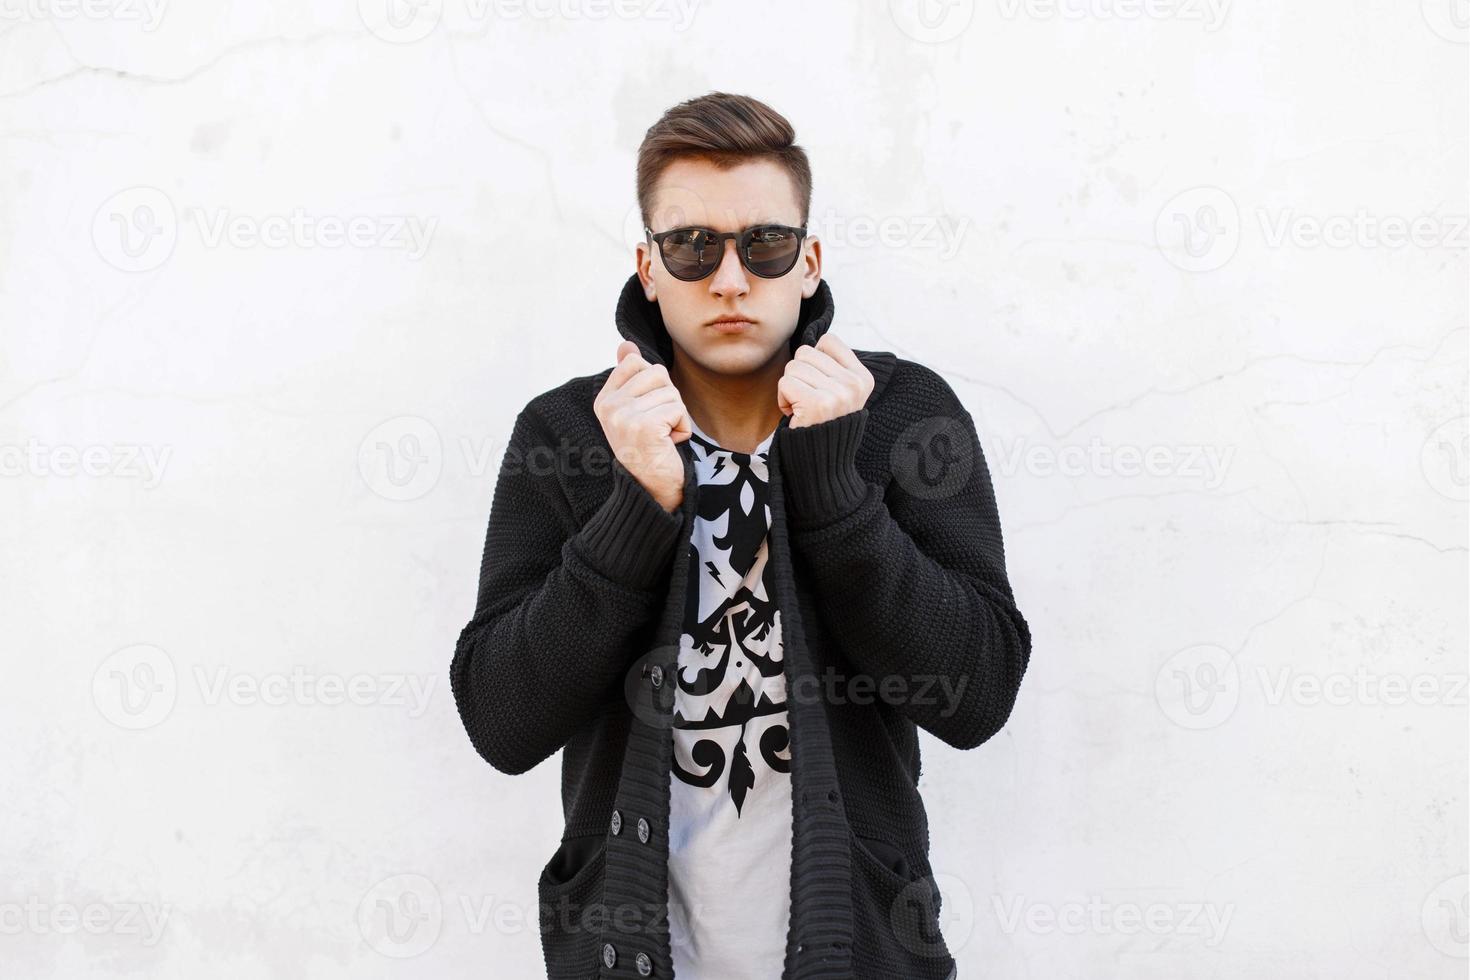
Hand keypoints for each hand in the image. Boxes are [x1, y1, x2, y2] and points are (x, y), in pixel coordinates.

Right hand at [594, 341, 692, 511]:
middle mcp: (609, 407)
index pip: (635, 362)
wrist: (652, 489)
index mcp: (604, 400)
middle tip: (658, 427)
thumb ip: (629, 376)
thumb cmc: (649, 448)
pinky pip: (678, 409)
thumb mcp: (635, 409)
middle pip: (657, 373)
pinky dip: (682, 428)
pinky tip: (668, 444)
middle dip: (668, 399)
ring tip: (663, 437)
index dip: (653, 384)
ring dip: (677, 415)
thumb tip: (626, 344)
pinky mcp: (644, 426)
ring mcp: (624, 416)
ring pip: (671, 392)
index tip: (646, 412)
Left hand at [776, 333, 873, 428]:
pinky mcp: (818, 404)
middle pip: (806, 353)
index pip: (828, 341)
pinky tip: (797, 415)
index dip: (814, 361)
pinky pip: (785, 383)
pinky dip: (783, 400)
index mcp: (863, 377)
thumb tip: (815, 340)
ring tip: (804, 409)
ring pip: (793, 367)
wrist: (823, 464)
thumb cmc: (823, 423)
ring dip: (790, 389)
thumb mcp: (841, 392)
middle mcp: (854, 384)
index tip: (821, 386)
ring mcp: (838, 394)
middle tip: (809, 401)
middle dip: (799, 376)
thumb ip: (833, 366)